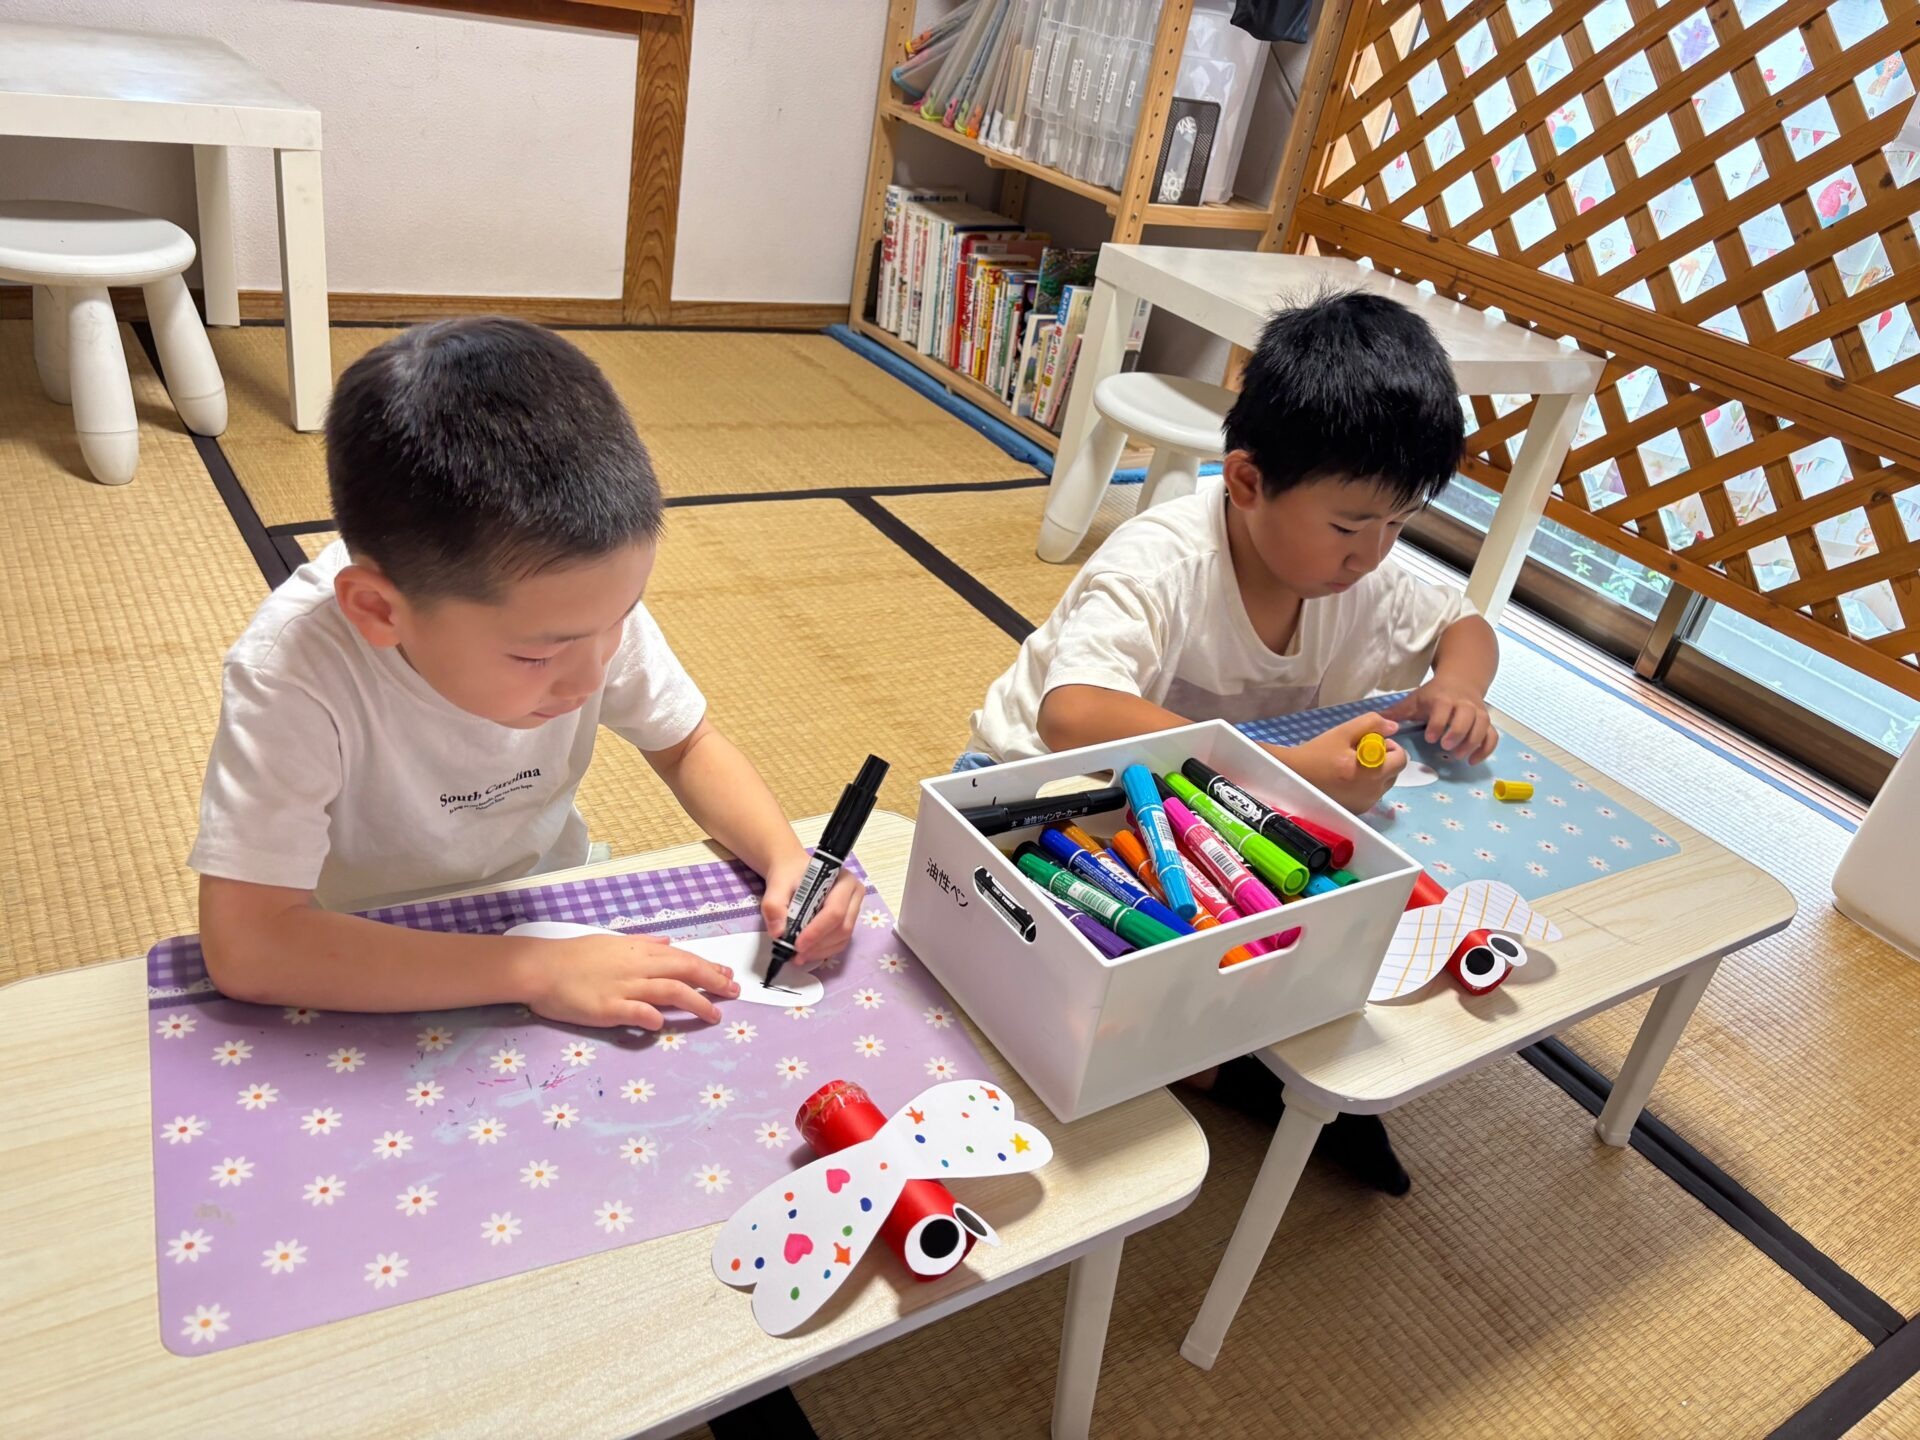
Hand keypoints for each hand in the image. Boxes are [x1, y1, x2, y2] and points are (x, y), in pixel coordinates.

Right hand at [521, 934, 738, 1029]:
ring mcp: (623, 988)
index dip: (708, 967)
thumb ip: (642, 944)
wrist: (540, 967)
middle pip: (685, 972)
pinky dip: (654, 1017)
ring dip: (697, 1003)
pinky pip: (637, 1012)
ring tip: (714, 1015)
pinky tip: (664, 1024)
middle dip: (714, 982)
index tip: (728, 975)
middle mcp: (637, 968)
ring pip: (670, 991)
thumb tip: (668, 943)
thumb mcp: (612, 943)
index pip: (682, 958)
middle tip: (734, 993)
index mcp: (638, 952)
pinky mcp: (608, 1008)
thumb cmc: (574, 956)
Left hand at [761, 851, 864, 967]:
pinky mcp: (848, 922)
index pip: (835, 910)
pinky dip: (823, 952)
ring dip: (820, 951)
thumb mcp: (777, 885)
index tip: (797, 945)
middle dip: (818, 944)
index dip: (817, 931)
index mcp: (843, 880)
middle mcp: (854, 895)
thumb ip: (774, 905)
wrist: (793, 871)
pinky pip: (840, 943)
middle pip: (842, 927)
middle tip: (796, 954)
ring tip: (798, 956)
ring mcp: (853, 910)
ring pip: (843, 938)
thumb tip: (778, 933)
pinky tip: (807, 953)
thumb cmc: (789, 875)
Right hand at [1267, 713, 1407, 813]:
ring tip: (1353, 765)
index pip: (1401, 760)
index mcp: (1370, 771)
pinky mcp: (1357, 810)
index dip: (1392, 747)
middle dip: (1385, 760)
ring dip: (1377, 773)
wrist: (1293, 777)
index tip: (1374, 742)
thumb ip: (1371, 724)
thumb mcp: (1342, 731)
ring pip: (1384, 784)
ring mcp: (1365, 804)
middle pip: (1395, 773)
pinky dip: (1367, 785)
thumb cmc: (1316, 753)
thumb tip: (1394, 727)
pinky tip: (1347, 779)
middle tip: (1362, 752)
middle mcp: (1371, 791)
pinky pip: (1372, 794)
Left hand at [1384, 681, 1498, 763]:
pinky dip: (1486, 749)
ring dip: (1473, 742)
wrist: (1461, 680)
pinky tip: (1473, 761)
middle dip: (1458, 733)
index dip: (1438, 723)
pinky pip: (1492, 735)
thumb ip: (1397, 712)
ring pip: (1483, 725)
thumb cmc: (1434, 694)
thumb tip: (1375, 722)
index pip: (1443, 709)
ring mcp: (1478, 713)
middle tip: (1446, 748)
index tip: (1430, 738)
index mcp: (1443, 698)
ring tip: (1459, 756)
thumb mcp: (1415, 700)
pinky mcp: (1486, 722)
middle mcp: (1463, 704)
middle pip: (1468, 716)